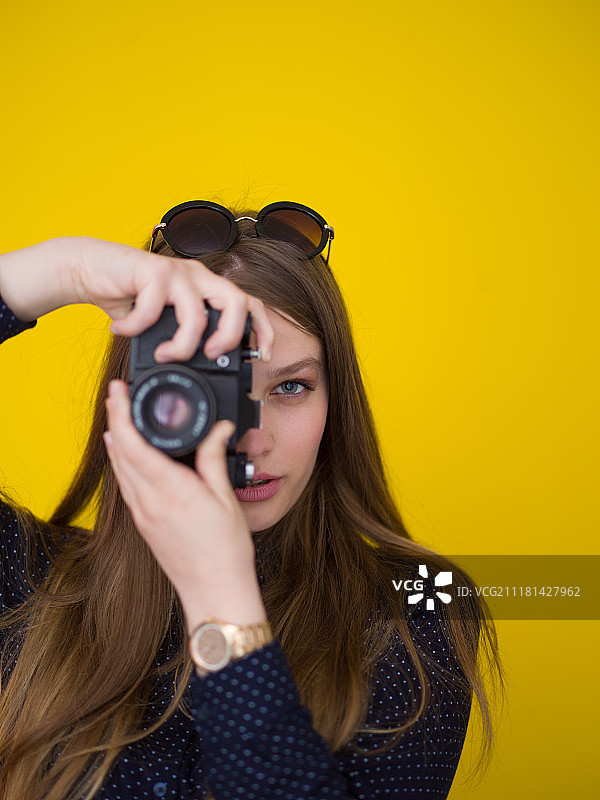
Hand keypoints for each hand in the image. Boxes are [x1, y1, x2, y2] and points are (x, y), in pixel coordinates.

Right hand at [69, 237, 273, 362]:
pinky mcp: (152, 271)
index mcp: (208, 289)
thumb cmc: (131, 297)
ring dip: (181, 344)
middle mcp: (199, 277)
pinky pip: (152, 308)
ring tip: (163, 355)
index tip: (262, 356)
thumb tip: (200, 368)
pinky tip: (123, 330)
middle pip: (236, 302)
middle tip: (211, 356)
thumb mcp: (164, 322)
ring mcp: (178, 273)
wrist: (91, 269)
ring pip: (197, 313)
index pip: (249, 304)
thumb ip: (182, 336)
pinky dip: (136, 327)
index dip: (262, 330)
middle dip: (230, 336)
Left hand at [104, 378, 266, 633]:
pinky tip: (125, 454)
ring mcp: (143, 515)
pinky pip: (125, 486)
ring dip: (115, 439)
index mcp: (172, 491)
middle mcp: (149, 502)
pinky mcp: (143, 525)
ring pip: (119, 469)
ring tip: (117, 416)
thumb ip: (215, 459)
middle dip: (115, 418)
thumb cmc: (226, 552)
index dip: (122, 413)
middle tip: (117, 394)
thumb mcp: (226, 498)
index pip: (135, 444)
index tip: (119, 391)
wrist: (215, 592)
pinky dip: (121, 462)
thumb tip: (219, 428)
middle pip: (120, 452)